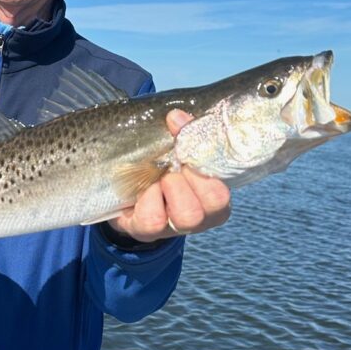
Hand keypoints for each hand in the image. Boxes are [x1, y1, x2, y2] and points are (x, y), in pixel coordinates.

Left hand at [107, 110, 230, 242]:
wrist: (126, 194)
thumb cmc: (160, 167)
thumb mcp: (176, 152)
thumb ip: (183, 136)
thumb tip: (176, 117)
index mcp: (216, 199)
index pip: (224, 189)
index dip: (205, 162)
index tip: (184, 140)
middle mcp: (202, 218)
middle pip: (214, 202)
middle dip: (191, 176)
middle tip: (172, 166)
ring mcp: (176, 228)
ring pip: (187, 215)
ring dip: (171, 187)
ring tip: (159, 177)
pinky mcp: (149, 233)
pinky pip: (153, 220)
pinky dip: (147, 197)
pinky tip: (142, 189)